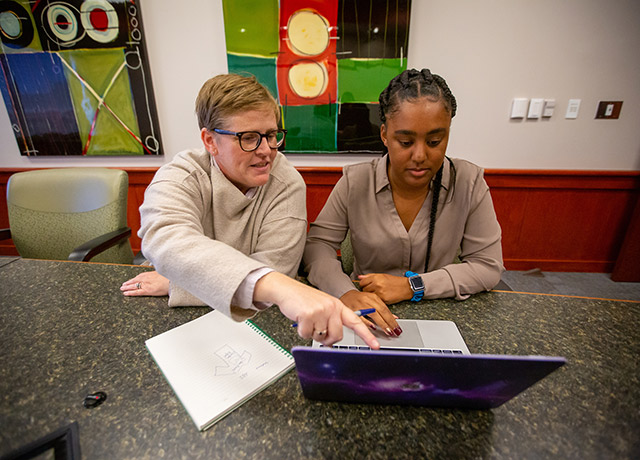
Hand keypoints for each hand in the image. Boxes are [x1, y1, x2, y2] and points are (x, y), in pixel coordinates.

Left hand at [120, 271, 169, 296]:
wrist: (171, 281)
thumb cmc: (168, 278)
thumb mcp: (160, 274)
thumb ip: (154, 275)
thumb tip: (154, 276)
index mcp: (148, 274)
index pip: (138, 277)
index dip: (132, 279)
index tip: (129, 281)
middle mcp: (145, 278)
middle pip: (134, 281)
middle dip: (127, 283)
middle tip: (123, 285)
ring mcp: (145, 284)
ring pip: (133, 286)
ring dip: (126, 288)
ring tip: (122, 289)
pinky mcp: (147, 291)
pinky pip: (136, 292)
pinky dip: (130, 293)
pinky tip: (126, 293)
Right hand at [254, 272, 379, 348]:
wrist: (286, 289)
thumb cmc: (304, 300)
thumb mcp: (323, 307)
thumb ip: (331, 322)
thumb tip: (331, 341)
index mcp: (337, 306)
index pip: (355, 322)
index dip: (366, 335)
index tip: (376, 346)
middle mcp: (332, 307)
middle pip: (336, 336)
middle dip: (326, 339)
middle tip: (317, 330)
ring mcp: (320, 310)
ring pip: (320, 337)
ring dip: (311, 333)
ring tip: (307, 319)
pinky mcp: (308, 315)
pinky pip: (307, 335)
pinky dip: (301, 331)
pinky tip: (300, 319)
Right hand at [340, 290, 400, 335]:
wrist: (346, 295)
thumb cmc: (361, 300)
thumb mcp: (373, 301)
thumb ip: (382, 309)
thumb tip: (394, 318)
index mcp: (374, 298)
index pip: (386, 309)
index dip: (392, 320)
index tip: (397, 328)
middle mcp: (368, 300)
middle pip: (382, 312)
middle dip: (389, 323)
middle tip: (395, 331)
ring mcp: (360, 305)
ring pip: (373, 314)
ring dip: (382, 324)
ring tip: (388, 331)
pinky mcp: (352, 309)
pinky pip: (361, 317)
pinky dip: (368, 323)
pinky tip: (373, 328)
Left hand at [358, 273, 412, 304]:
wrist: (405, 287)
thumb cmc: (394, 281)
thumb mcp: (382, 276)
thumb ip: (369, 276)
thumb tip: (359, 277)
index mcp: (376, 278)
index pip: (362, 282)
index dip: (363, 285)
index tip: (366, 286)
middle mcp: (377, 285)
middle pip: (364, 290)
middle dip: (367, 291)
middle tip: (373, 290)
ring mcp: (380, 293)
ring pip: (369, 296)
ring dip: (371, 296)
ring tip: (377, 293)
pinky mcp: (383, 299)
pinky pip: (375, 301)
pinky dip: (376, 300)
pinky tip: (381, 297)